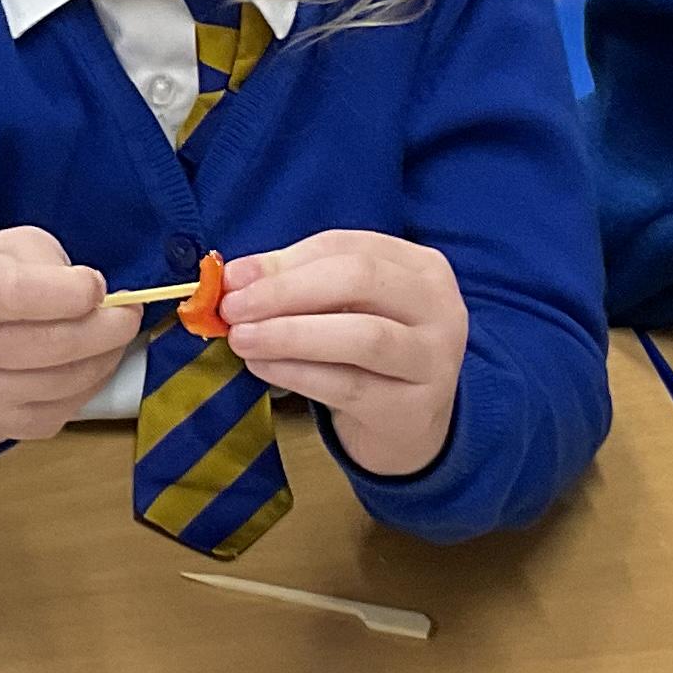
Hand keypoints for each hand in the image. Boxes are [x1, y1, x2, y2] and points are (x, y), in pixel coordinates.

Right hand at [0, 228, 135, 449]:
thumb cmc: (0, 283)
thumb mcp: (15, 248)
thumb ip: (49, 261)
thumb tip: (94, 295)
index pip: (14, 295)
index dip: (66, 292)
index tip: (96, 285)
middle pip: (50, 344)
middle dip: (106, 327)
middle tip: (129, 311)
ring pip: (67, 379)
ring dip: (108, 353)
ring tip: (117, 331)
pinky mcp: (12, 422)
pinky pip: (71, 404)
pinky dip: (96, 379)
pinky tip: (96, 357)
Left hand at [217, 230, 465, 480]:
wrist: (410, 426)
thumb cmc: (370, 354)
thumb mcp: (345, 309)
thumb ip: (297, 285)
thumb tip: (236, 277)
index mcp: (421, 267)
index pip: (348, 246)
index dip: (286, 259)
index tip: (233, 276)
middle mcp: (439, 307)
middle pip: (360, 280)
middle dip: (286, 291)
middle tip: (233, 307)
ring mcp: (433, 360)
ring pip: (361, 337)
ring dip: (290, 334)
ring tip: (242, 339)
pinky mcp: (413, 408)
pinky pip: (349, 386)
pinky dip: (298, 373)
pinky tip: (263, 367)